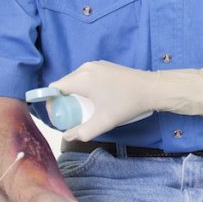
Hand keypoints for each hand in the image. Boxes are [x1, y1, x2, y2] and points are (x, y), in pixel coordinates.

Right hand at [55, 60, 202, 141]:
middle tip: (70, 115)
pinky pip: (85, 75)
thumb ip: (83, 131)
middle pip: (64, 84)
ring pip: (74, 79)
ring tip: (82, 108)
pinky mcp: (103, 65)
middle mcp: (85, 68)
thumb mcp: (104, 122)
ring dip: (73, 93)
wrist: (151, 88)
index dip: (51, 102)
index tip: (58, 115)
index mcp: (81, 79)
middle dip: (62, 100)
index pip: (54, 88)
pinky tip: (94, 98)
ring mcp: (95, 64)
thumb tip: (67, 136)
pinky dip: (83, 86)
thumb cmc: (126, 105)